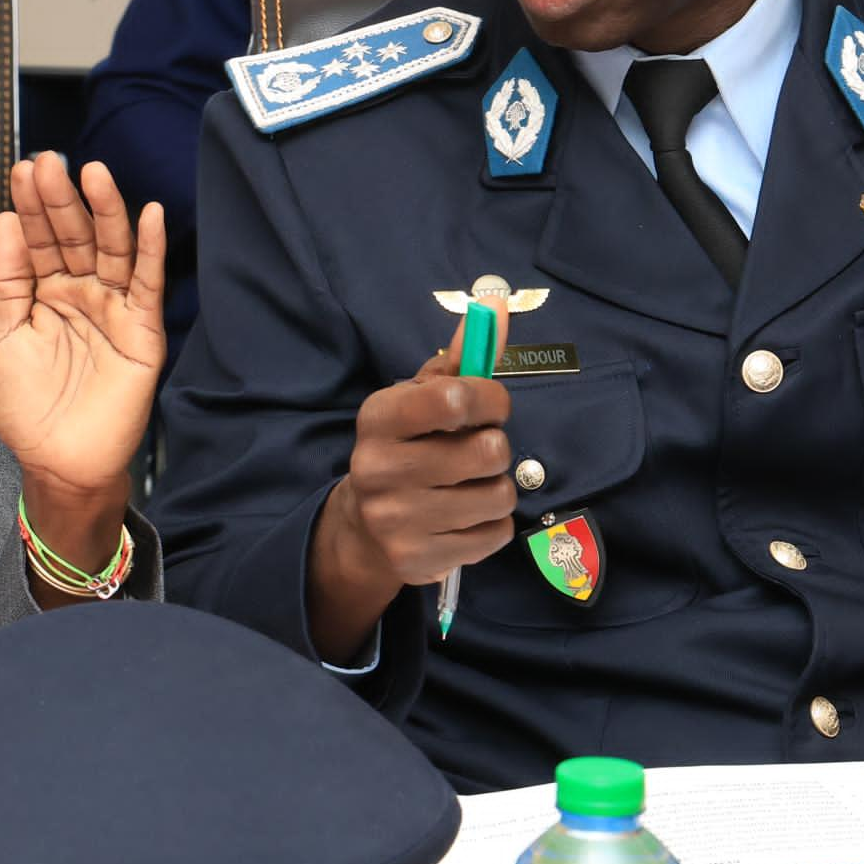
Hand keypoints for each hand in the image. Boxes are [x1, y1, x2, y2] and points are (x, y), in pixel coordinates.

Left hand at [0, 154, 162, 597]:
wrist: (59, 464)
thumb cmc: (29, 409)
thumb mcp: (5, 337)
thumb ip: (8, 281)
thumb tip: (5, 219)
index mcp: (45, 292)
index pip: (39, 239)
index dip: (32, 206)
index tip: (23, 171)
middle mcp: (82, 292)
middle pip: (73, 237)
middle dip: (62, 200)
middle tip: (50, 163)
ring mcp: (114, 309)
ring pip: (111, 250)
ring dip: (104, 212)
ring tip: (93, 174)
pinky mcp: (143, 331)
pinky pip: (147, 285)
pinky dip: (150, 250)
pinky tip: (147, 214)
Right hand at [305, 304, 511, 659]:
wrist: (363, 527)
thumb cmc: (406, 446)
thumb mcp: (421, 398)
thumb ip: (462, 356)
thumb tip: (498, 303)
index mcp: (378, 417)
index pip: (451, 398)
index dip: (489, 399)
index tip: (490, 406)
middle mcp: (378, 468)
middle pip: (489, 451)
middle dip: (496, 448)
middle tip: (476, 452)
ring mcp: (396, 520)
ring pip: (500, 496)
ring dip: (498, 488)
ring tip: (471, 486)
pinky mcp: (417, 560)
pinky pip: (496, 535)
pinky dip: (493, 524)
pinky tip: (466, 518)